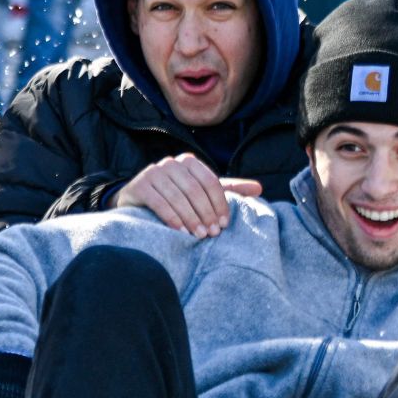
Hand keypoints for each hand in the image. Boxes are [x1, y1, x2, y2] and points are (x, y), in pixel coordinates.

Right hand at [115, 153, 262, 237]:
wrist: (137, 202)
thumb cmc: (176, 198)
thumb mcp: (202, 192)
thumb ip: (229, 190)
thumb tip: (260, 188)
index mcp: (189, 162)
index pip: (210, 181)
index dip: (220, 203)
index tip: (225, 224)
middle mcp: (171, 163)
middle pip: (195, 189)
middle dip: (206, 213)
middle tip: (212, 233)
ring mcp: (153, 172)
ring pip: (178, 197)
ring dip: (191, 218)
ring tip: (199, 236)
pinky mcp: (139, 186)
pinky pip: (159, 202)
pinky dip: (172, 218)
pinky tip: (181, 232)